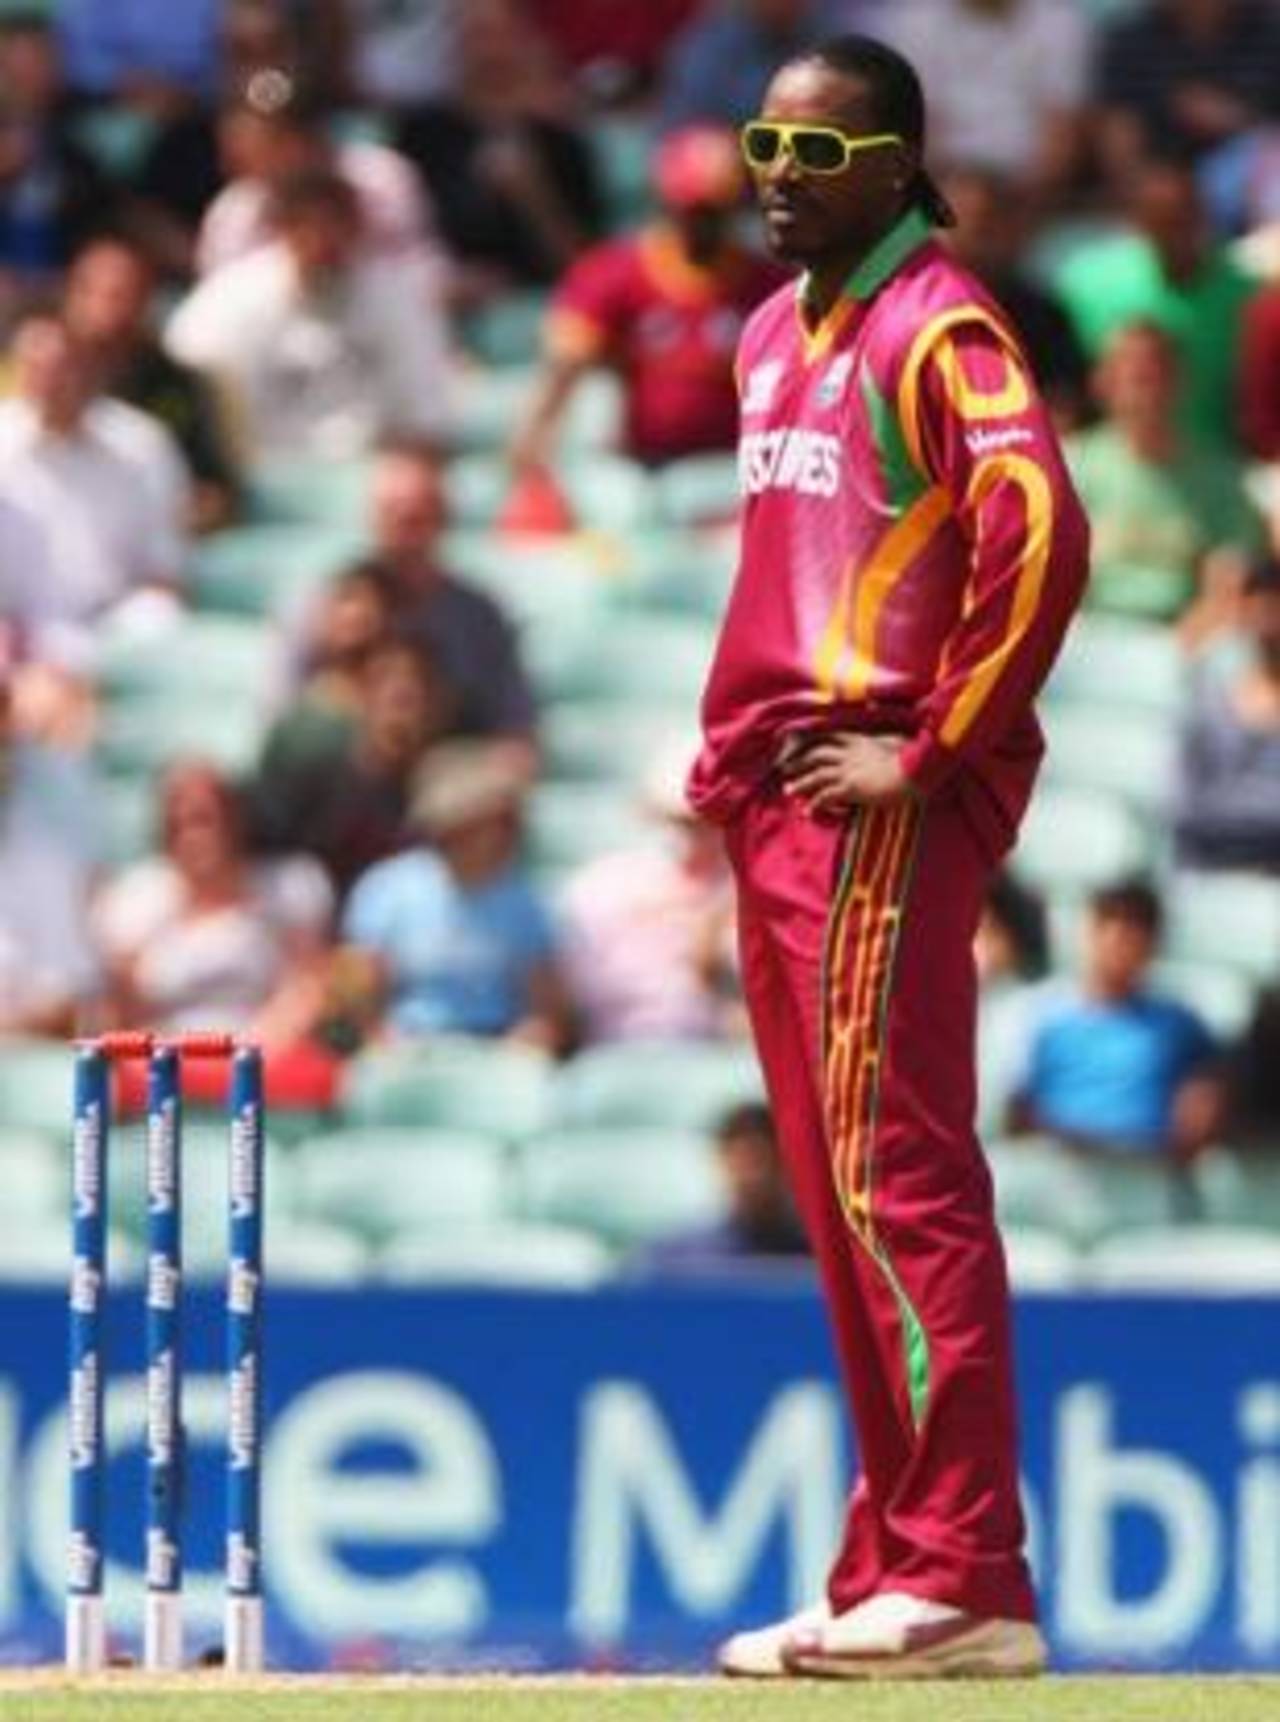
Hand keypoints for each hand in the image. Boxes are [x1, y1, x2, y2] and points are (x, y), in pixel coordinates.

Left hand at [780, 733, 913, 815]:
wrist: (916, 772)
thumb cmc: (912, 761)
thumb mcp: (897, 744)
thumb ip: (887, 741)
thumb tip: (890, 735)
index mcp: (861, 741)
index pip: (831, 738)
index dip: (815, 742)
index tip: (802, 746)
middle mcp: (851, 753)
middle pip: (817, 754)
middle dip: (800, 762)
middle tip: (786, 769)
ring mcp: (849, 770)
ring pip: (816, 775)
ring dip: (801, 784)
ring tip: (788, 791)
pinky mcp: (850, 787)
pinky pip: (825, 796)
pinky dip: (814, 805)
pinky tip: (807, 812)